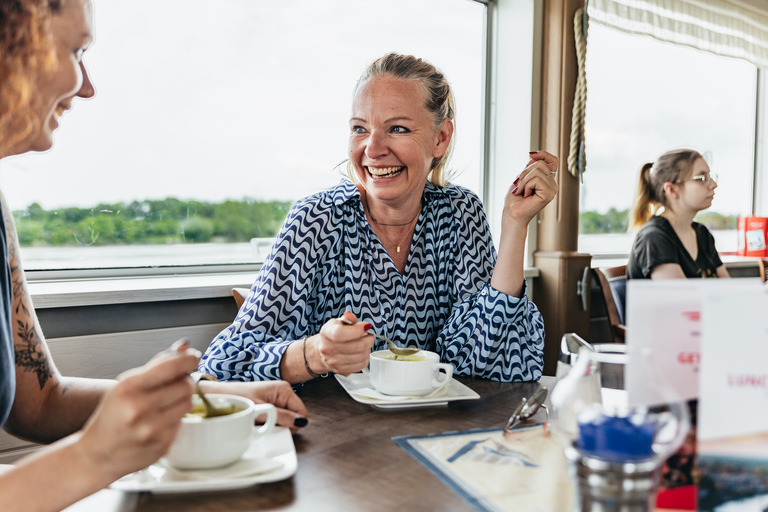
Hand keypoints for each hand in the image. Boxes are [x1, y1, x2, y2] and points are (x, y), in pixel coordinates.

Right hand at [75, 341, 199, 480]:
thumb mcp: (126, 385)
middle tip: (175, 384)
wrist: (97, 454)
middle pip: (185, 386)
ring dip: (182, 400)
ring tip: (165, 404)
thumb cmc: (112, 416)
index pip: (171, 367)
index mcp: (128, 388)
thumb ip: (157, 365)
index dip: (189, 360)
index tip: (193, 358)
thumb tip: (184, 347)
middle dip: (184, 382)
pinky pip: (181, 423)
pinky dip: (175, 419)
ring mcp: (151, 429)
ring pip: (188, 404)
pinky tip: (158, 422)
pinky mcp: (161, 445)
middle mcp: (139, 409)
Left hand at [200, 380, 308, 433]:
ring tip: (261, 422)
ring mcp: (276, 398)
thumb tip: (301, 422)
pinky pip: (276, 417)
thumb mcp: (261, 411)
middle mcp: (282, 392)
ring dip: (275, 424)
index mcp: (284, 389)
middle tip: (268, 424)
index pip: (302, 411)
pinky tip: (259, 421)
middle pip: (294, 415)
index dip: (294, 423)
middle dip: (284, 424)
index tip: (280, 428)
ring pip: (285, 418)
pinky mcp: (269, 404)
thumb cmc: (237, 398)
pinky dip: (269, 422)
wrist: (219, 396)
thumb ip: (282, 417)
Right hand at [310, 311, 373, 376]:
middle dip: (368, 339)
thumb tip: (351, 317)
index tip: (365, 327)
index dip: (357, 330)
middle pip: (357, 346)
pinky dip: (365, 358)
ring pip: (362, 356)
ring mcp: (334, 362)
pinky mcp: (341, 370)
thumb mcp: (338, 322)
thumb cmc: (332, 336)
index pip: (341, 334)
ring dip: (368, 349)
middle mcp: (328, 349)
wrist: (323, 351)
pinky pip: (361, 365)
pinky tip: (361, 353)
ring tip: (364, 344)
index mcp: (327, 333)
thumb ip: (348, 318)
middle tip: (368, 336)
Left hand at [504, 150, 558, 227]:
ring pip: (537, 170)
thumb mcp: (521, 178)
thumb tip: (534, 155)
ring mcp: (552, 189)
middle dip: (524, 172)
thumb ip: (530, 167)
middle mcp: (552, 184)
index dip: (543, 154)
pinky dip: (526, 186)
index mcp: (547, 180)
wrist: (511, 214)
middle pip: (540, 164)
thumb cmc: (514, 199)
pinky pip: (536, 180)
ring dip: (523, 181)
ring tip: (521, 191)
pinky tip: (525, 195)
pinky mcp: (549, 194)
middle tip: (518, 185)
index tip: (530, 154)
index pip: (553, 160)